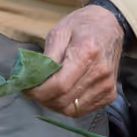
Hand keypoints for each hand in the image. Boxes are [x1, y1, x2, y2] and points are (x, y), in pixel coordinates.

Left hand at [25, 4, 123, 119]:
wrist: (110, 27)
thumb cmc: (81, 26)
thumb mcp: (59, 32)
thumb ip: (47, 57)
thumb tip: (33, 79)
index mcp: (87, 53)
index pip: (59, 85)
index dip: (39, 91)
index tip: (26, 88)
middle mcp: (100, 73)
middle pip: (64, 100)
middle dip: (43, 99)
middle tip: (32, 90)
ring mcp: (107, 86)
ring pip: (72, 110)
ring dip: (53, 105)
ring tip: (45, 92)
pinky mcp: (109, 95)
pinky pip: (81, 110)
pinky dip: (67, 106)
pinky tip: (60, 94)